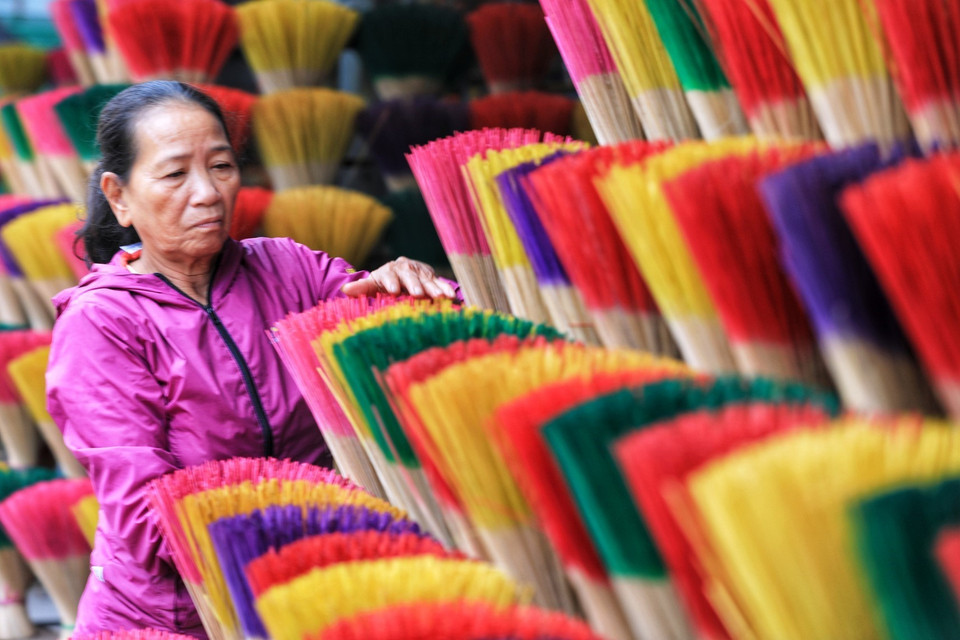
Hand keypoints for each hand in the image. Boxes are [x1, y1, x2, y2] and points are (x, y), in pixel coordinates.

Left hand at [341, 257, 456, 299]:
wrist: (401, 276)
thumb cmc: (385, 283)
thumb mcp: (373, 285)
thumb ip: (362, 287)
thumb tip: (345, 289)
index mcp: (389, 270)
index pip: (389, 275)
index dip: (391, 282)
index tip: (393, 290)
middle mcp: (405, 268)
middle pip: (410, 276)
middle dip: (414, 285)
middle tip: (418, 294)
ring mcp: (420, 272)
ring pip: (426, 280)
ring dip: (433, 288)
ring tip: (439, 297)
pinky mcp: (432, 277)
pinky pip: (439, 283)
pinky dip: (445, 289)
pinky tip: (451, 296)